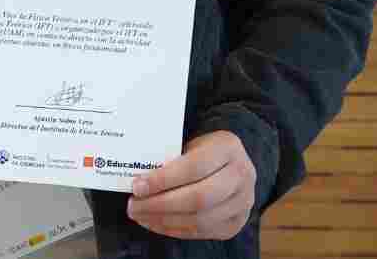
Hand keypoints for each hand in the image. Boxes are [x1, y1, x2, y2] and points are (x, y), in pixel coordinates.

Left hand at [125, 130, 255, 239]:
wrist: (233, 163)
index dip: (163, 180)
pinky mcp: (235, 223)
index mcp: (228, 148)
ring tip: (141, 215)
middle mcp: (242, 176)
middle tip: (133, 206)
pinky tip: (155, 223)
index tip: (137, 186)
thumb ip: (172, 159)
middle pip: (198, 198)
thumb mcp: (192, 144)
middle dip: (160, 205)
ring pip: (200, 220)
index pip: (193, 167)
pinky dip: (174, 230)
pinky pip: (202, 232)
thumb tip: (139, 180)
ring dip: (164, 221)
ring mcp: (243, 202)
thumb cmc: (204, 151)